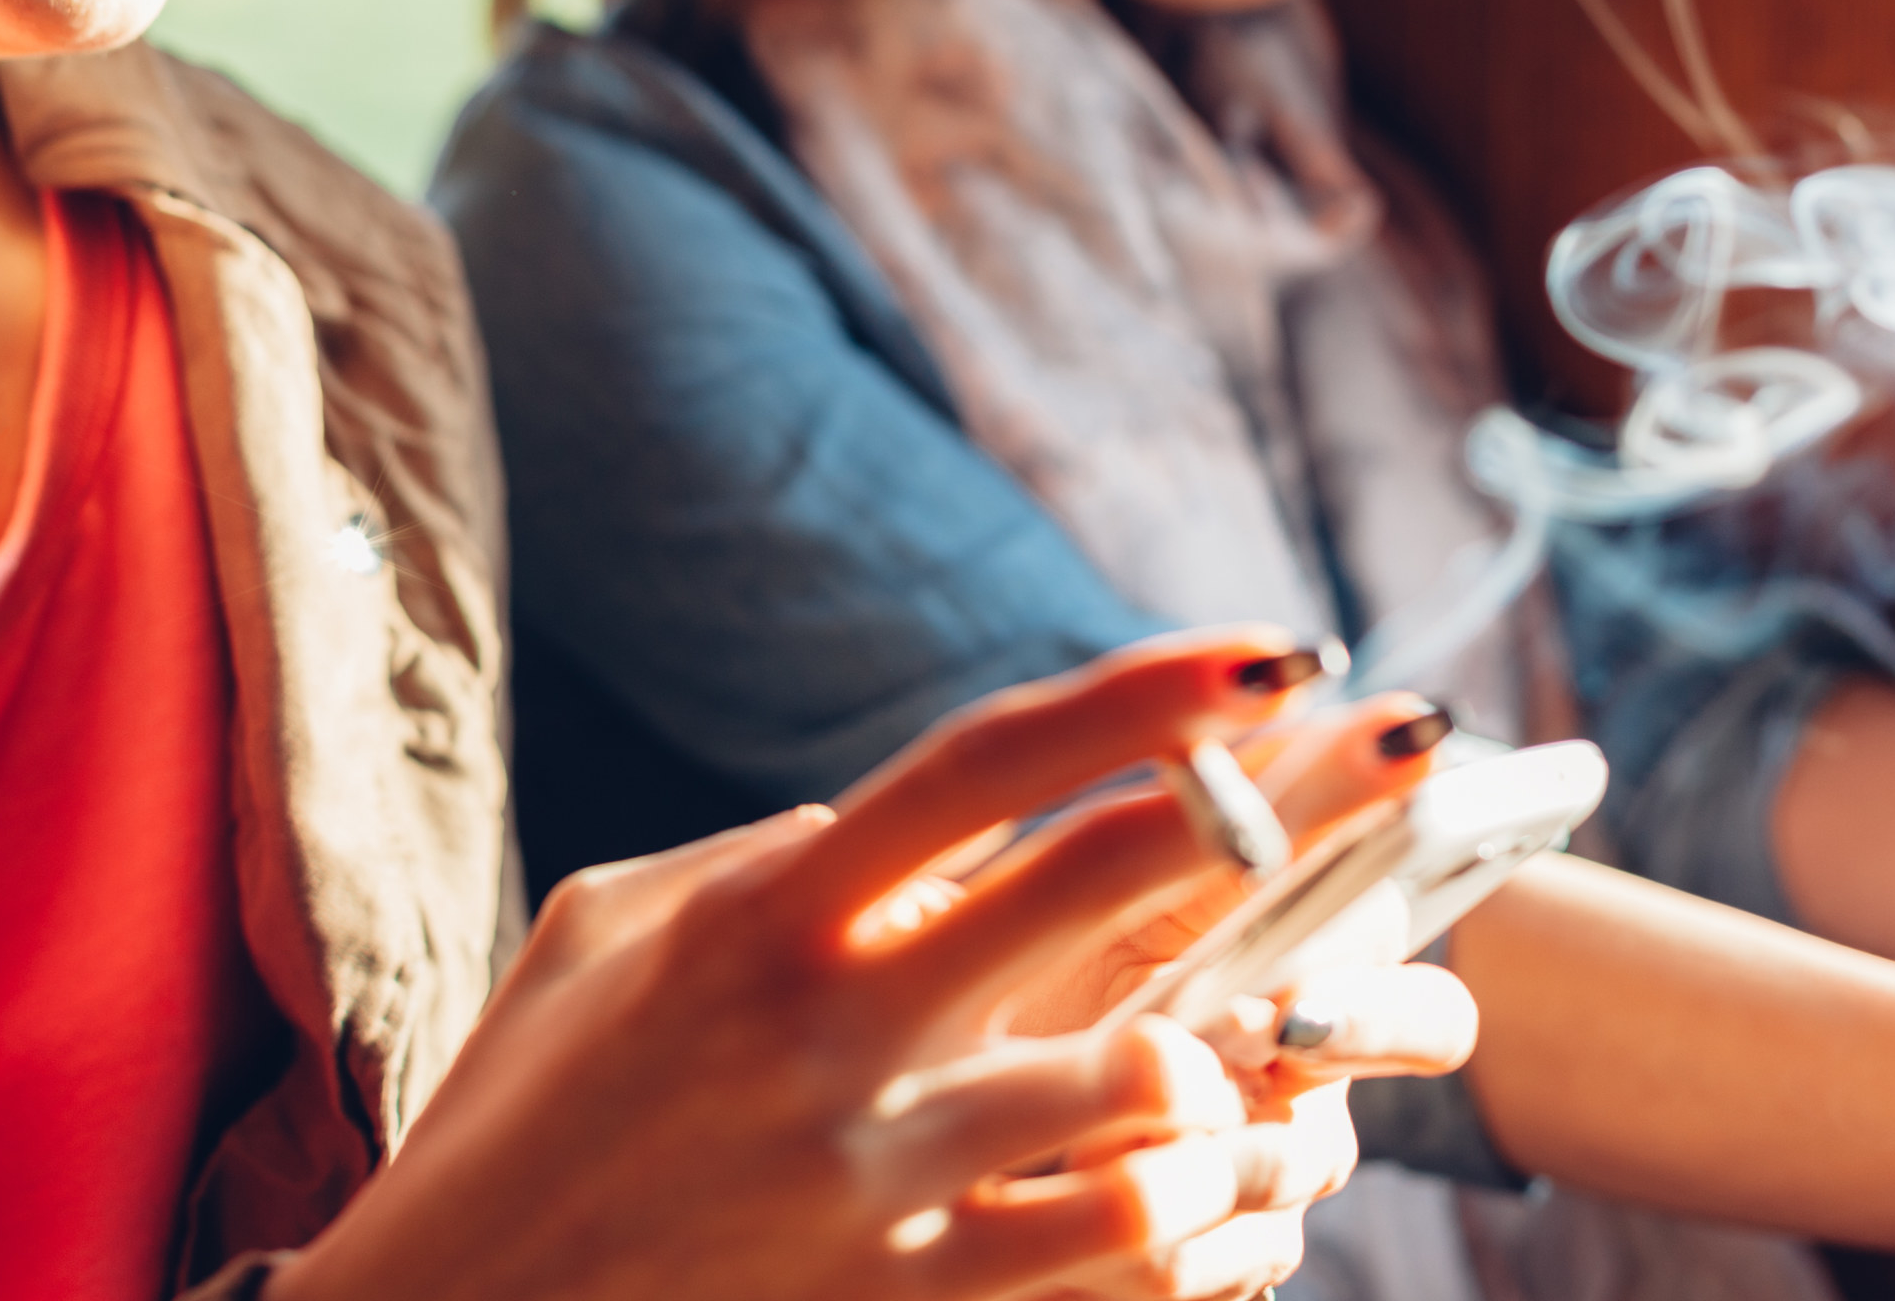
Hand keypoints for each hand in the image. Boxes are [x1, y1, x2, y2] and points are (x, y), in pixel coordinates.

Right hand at [267, 631, 1429, 1300]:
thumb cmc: (522, 1115)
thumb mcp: (610, 935)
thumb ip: (776, 853)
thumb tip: (937, 825)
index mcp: (765, 912)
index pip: (990, 761)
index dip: (1148, 693)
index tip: (1272, 654)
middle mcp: (837, 1032)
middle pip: (1104, 885)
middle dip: (1267, 813)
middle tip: (1372, 777)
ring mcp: (884, 1181)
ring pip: (1157, 1083)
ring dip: (1253, 1051)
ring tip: (1299, 1051)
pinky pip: (1128, 1247)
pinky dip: (1209, 1204)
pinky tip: (1231, 1182)